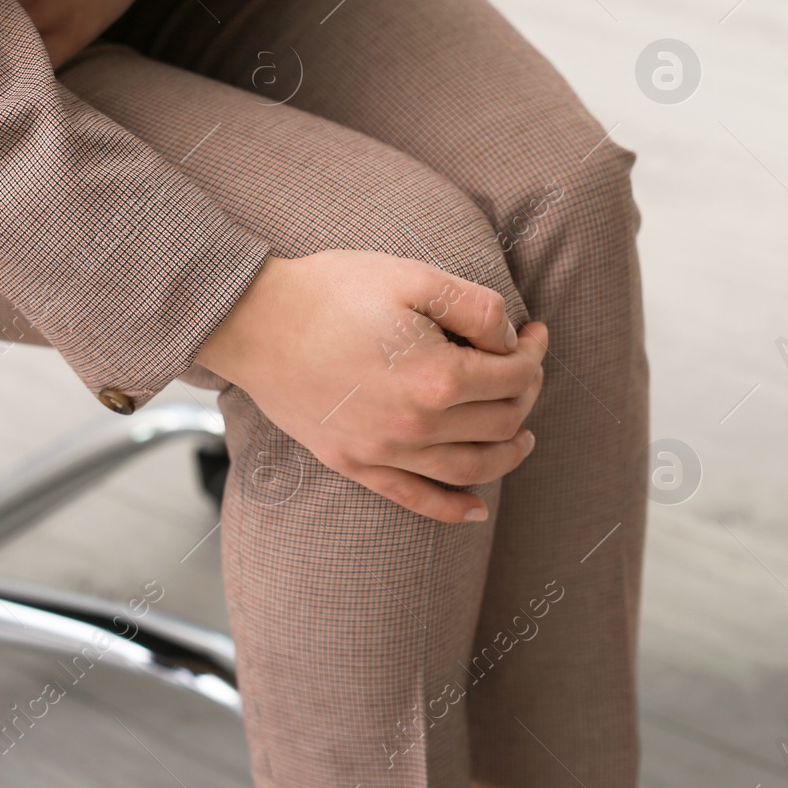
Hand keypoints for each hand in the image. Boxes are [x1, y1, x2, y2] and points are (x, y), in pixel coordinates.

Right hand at [195, 252, 548, 522]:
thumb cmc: (330, 290)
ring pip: (471, 469)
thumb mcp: (413, 276)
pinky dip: (452, 509)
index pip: (514, 377)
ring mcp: (384, 451)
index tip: (533, 332)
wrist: (253, 320)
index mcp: (438, 377)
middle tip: (524, 368)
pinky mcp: (354, 463)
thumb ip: (476, 307)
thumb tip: (511, 339)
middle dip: (525, 394)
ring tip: (523, 437)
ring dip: (508, 455)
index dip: (534, 353)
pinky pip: (414, 498)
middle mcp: (417, 425)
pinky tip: (477, 510)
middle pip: (500, 423)